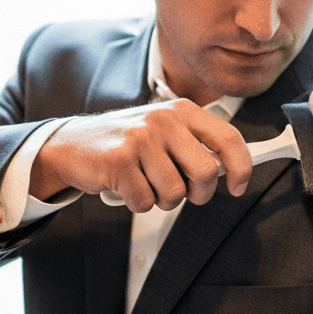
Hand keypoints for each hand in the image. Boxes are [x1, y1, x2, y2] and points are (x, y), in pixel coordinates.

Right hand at [30, 99, 253, 211]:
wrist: (71, 144)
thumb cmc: (126, 143)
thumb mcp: (165, 132)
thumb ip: (196, 146)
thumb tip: (230, 169)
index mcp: (182, 110)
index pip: (228, 138)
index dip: (241, 167)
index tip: (239, 187)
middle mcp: (163, 120)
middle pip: (206, 172)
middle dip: (199, 193)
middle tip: (185, 193)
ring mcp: (140, 139)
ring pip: (175, 192)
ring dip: (162, 199)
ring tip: (145, 183)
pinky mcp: (119, 161)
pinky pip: (145, 201)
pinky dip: (137, 203)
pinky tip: (126, 186)